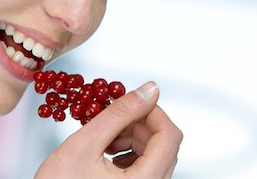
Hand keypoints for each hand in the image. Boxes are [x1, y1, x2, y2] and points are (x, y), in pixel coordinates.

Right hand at [34, 82, 182, 178]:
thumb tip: (150, 88)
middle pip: (164, 144)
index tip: (131, 102)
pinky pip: (147, 167)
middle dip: (140, 125)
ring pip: (156, 154)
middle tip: (112, 119)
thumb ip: (120, 113)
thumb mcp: (86, 144)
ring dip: (134, 138)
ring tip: (106, 138)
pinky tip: (108, 151)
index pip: (170, 136)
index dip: (154, 111)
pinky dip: (131, 152)